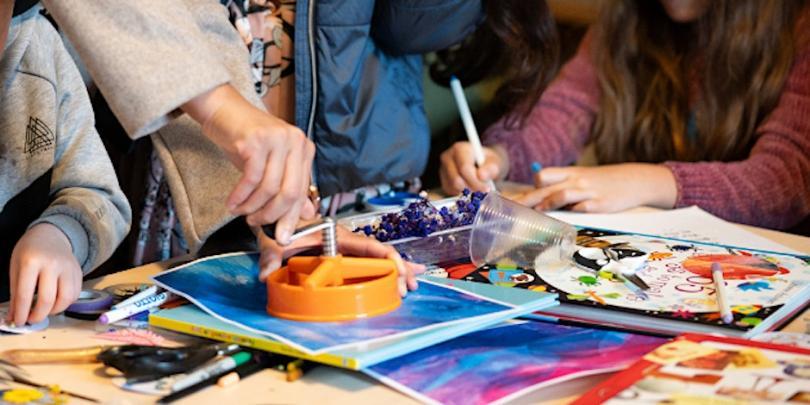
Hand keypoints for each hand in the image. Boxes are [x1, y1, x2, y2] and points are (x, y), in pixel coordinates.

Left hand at [7, 223, 82, 324]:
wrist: (50, 235)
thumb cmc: (30, 251)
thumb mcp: (16, 267)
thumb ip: (15, 293)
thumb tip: (14, 317)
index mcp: (32, 261)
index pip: (25, 294)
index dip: (21, 312)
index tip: (19, 322)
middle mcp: (53, 264)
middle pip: (48, 299)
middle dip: (38, 315)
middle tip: (32, 320)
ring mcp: (69, 267)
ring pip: (65, 299)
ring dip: (54, 311)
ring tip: (44, 310)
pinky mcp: (79, 271)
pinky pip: (75, 294)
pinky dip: (65, 303)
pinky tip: (56, 302)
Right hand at [182, 84, 315, 243]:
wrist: (224, 109)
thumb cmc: (247, 137)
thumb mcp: (272, 163)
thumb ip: (289, 186)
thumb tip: (306, 213)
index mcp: (304, 149)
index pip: (302, 191)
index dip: (291, 217)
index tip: (282, 237)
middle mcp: (295, 141)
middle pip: (290, 192)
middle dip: (272, 215)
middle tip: (256, 223)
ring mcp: (277, 139)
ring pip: (269, 188)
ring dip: (252, 207)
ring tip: (241, 211)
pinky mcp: (256, 140)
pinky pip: (251, 178)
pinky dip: (240, 196)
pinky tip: (232, 202)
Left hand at [253, 224, 423, 296]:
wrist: (278, 218)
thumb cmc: (282, 225)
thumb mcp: (275, 239)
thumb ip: (270, 256)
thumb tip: (265, 274)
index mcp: (337, 235)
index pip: (368, 245)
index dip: (386, 256)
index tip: (398, 269)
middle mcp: (347, 242)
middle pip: (378, 254)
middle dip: (397, 269)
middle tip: (407, 287)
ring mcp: (347, 250)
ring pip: (377, 260)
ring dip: (395, 272)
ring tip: (409, 287)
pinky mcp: (343, 257)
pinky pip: (368, 263)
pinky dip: (385, 270)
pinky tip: (399, 279)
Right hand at [440, 142, 507, 194]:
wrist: (483, 164)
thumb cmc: (488, 161)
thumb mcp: (495, 162)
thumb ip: (491, 168)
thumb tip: (482, 176)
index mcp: (459, 149)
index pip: (464, 168)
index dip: (475, 181)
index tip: (486, 188)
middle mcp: (448, 158)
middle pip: (457, 180)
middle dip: (472, 188)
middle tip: (484, 191)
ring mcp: (443, 170)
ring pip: (454, 188)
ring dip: (468, 192)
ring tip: (479, 187)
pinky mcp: (444, 181)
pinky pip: (452, 192)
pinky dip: (463, 194)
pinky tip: (471, 187)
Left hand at [516, 163, 676, 211]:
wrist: (634, 180)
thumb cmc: (604, 181)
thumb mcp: (581, 178)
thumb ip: (561, 186)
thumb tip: (539, 198)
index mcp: (569, 174)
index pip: (542, 177)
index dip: (527, 188)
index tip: (510, 201)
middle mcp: (575, 180)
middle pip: (544, 186)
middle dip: (526, 198)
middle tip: (511, 209)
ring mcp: (587, 191)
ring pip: (561, 194)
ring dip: (547, 203)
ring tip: (535, 212)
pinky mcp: (600, 203)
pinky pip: (583, 207)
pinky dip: (572, 211)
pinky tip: (564, 218)